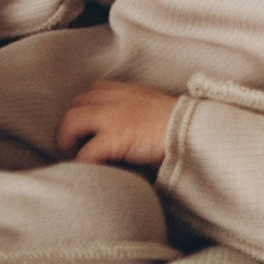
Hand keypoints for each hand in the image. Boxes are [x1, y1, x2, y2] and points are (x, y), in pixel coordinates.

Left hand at [56, 79, 174, 168]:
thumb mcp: (156, 109)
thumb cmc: (182, 125)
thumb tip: (129, 133)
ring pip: (72, 122)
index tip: (85, 129)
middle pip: (76, 105)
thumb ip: (138, 113)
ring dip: (68, 141)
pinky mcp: (116, 137)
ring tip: (74, 158)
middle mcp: (116, 99)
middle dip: (70, 126)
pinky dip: (83, 163)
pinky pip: (87, 152)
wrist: (195, 131)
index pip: (93, 91)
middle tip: (74, 147)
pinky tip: (87, 172)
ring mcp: (113, 116)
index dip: (85, 110)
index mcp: (128, 91)